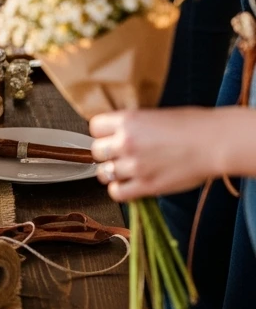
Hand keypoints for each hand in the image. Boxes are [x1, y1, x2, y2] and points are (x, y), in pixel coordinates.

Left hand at [89, 107, 254, 200]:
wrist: (214, 143)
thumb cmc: (193, 125)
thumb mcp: (156, 115)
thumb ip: (135, 125)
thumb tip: (121, 132)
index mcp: (128, 120)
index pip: (94, 127)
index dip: (102, 133)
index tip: (109, 136)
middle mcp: (126, 143)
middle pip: (96, 152)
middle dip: (106, 154)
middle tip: (118, 155)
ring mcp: (135, 166)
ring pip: (103, 174)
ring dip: (112, 173)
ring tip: (126, 171)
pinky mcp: (146, 186)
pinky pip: (117, 193)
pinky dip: (120, 190)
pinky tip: (130, 185)